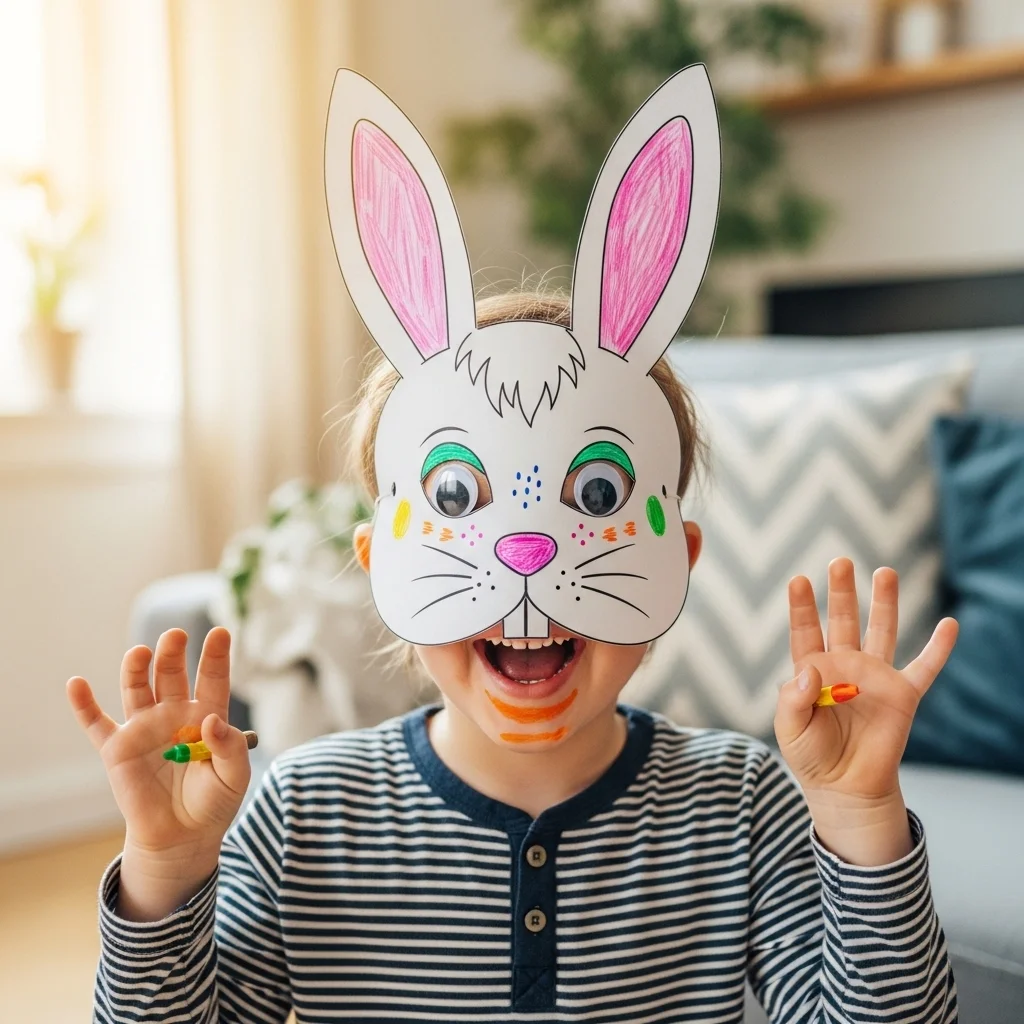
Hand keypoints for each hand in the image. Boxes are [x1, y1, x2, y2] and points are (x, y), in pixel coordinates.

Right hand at [66, 627, 250, 858]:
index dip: (216, 656)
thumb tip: (212, 720)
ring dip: (136, 668)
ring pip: (137, 689)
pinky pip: (97, 724)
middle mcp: (173, 714)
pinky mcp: (117, 749)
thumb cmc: (214, 802)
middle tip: (176, 635)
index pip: (212, 679)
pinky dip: (85, 705)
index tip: (221, 632)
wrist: (181, 837)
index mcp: (206, 715)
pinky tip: (76, 684)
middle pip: (171, 675)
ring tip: (141, 652)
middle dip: (172, 653)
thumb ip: (230, 747)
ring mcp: (144, 728)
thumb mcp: (234, 777)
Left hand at [775, 559, 957, 862]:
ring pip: (881, 631)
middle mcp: (844, 666)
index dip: (801, 607)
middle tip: (840, 561)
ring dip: (884, 603)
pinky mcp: (903, 695)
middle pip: (842, 620)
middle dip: (840, 592)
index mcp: (812, 671)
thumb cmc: (812, 757)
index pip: (806, 631)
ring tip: (885, 571)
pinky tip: (949, 624)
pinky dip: (938, 648)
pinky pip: (925, 668)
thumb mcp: (790, 730)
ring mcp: (875, 678)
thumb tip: (808, 670)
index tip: (798, 580)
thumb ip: (792, 700)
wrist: (846, 788)